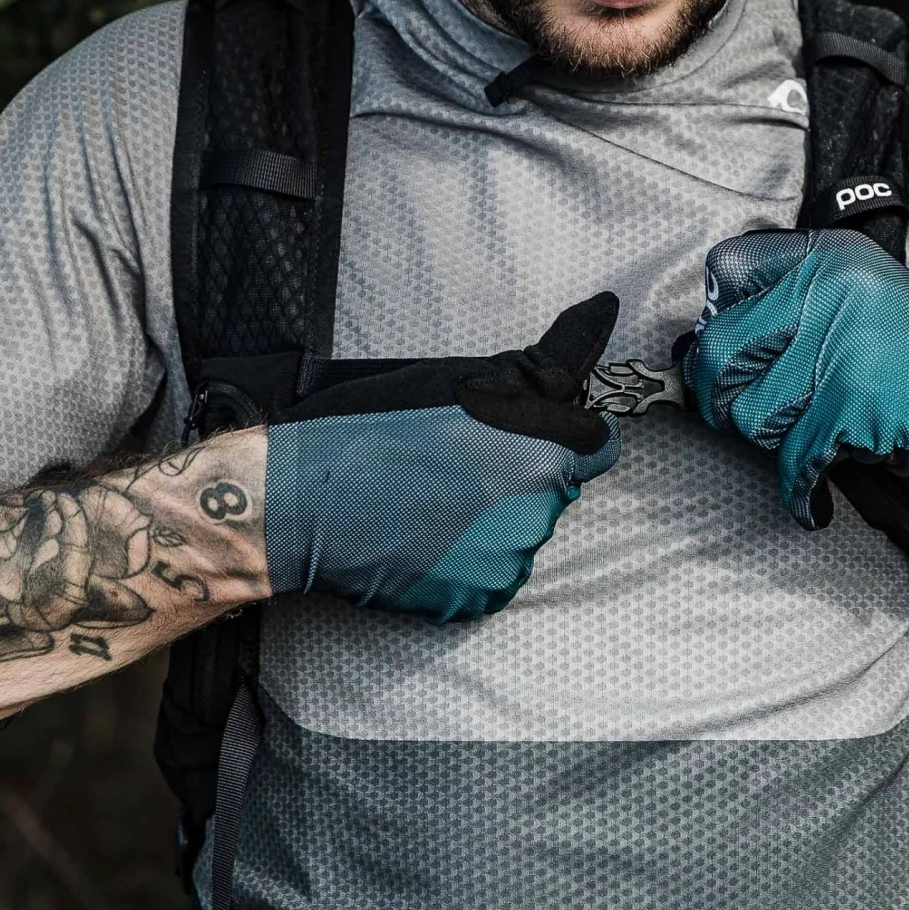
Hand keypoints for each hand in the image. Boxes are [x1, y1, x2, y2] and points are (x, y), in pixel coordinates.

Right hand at [262, 293, 620, 621]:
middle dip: (520, 471)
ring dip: (492, 516)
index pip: (598, 442)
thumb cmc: (376, 423)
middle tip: (454, 460)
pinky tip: (425, 532)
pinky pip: (493, 570)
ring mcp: (510, 559)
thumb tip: (605, 309)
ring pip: (523, 529)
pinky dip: (467, 556)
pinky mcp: (479, 599)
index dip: (565, 431)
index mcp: (543, 447)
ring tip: (430, 496)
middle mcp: (539, 508)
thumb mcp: (463, 375)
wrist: (303, 499)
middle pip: (556, 485)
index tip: (526, 429)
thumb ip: (543, 365)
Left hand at [685, 231, 908, 523]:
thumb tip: (704, 342)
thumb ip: (797, 302)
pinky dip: (799, 487)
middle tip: (749, 414)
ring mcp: (842, 346)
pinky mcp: (853, 403)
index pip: (728, 269)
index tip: (731, 349)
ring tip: (810, 440)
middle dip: (724, 395)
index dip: (718, 317)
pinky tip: (812, 496)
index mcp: (831, 256)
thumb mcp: (866, 298)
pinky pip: (792, 459)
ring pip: (748, 411)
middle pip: (719, 349)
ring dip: (772, 441)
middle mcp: (832, 289)